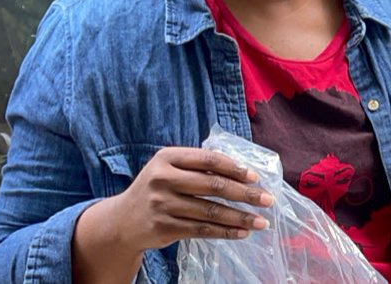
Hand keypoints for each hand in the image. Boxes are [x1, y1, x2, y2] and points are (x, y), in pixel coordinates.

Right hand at [83, 147, 274, 251]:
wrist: (121, 221)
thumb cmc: (156, 189)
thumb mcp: (169, 169)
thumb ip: (198, 166)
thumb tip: (244, 172)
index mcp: (166, 157)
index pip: (208, 159)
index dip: (235, 168)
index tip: (255, 177)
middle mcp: (162, 179)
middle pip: (213, 185)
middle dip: (245, 194)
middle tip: (268, 200)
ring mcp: (162, 204)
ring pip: (211, 211)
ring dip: (240, 217)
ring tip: (261, 221)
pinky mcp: (164, 227)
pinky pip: (202, 230)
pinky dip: (225, 232)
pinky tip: (242, 232)